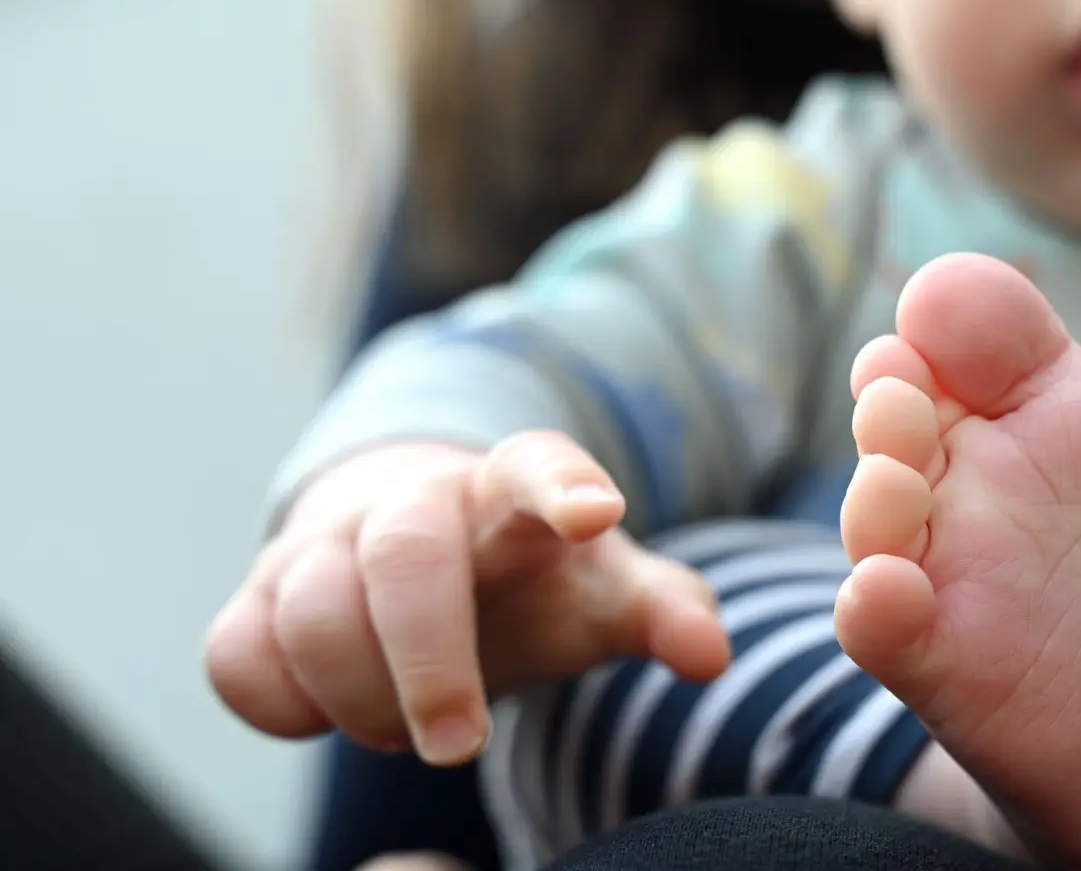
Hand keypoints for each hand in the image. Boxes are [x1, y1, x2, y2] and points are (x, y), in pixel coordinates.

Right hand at [204, 433, 729, 764]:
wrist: (418, 560)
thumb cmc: (527, 581)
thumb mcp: (603, 592)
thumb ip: (664, 613)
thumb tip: (710, 656)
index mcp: (513, 493)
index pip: (538, 466)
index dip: (562, 486)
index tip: (595, 514)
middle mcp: (413, 505)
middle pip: (406, 553)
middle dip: (428, 660)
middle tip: (457, 746)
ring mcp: (327, 545)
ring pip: (312, 608)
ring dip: (360, 695)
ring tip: (407, 730)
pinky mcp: (259, 597)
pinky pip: (237, 654)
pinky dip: (279, 702)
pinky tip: (327, 714)